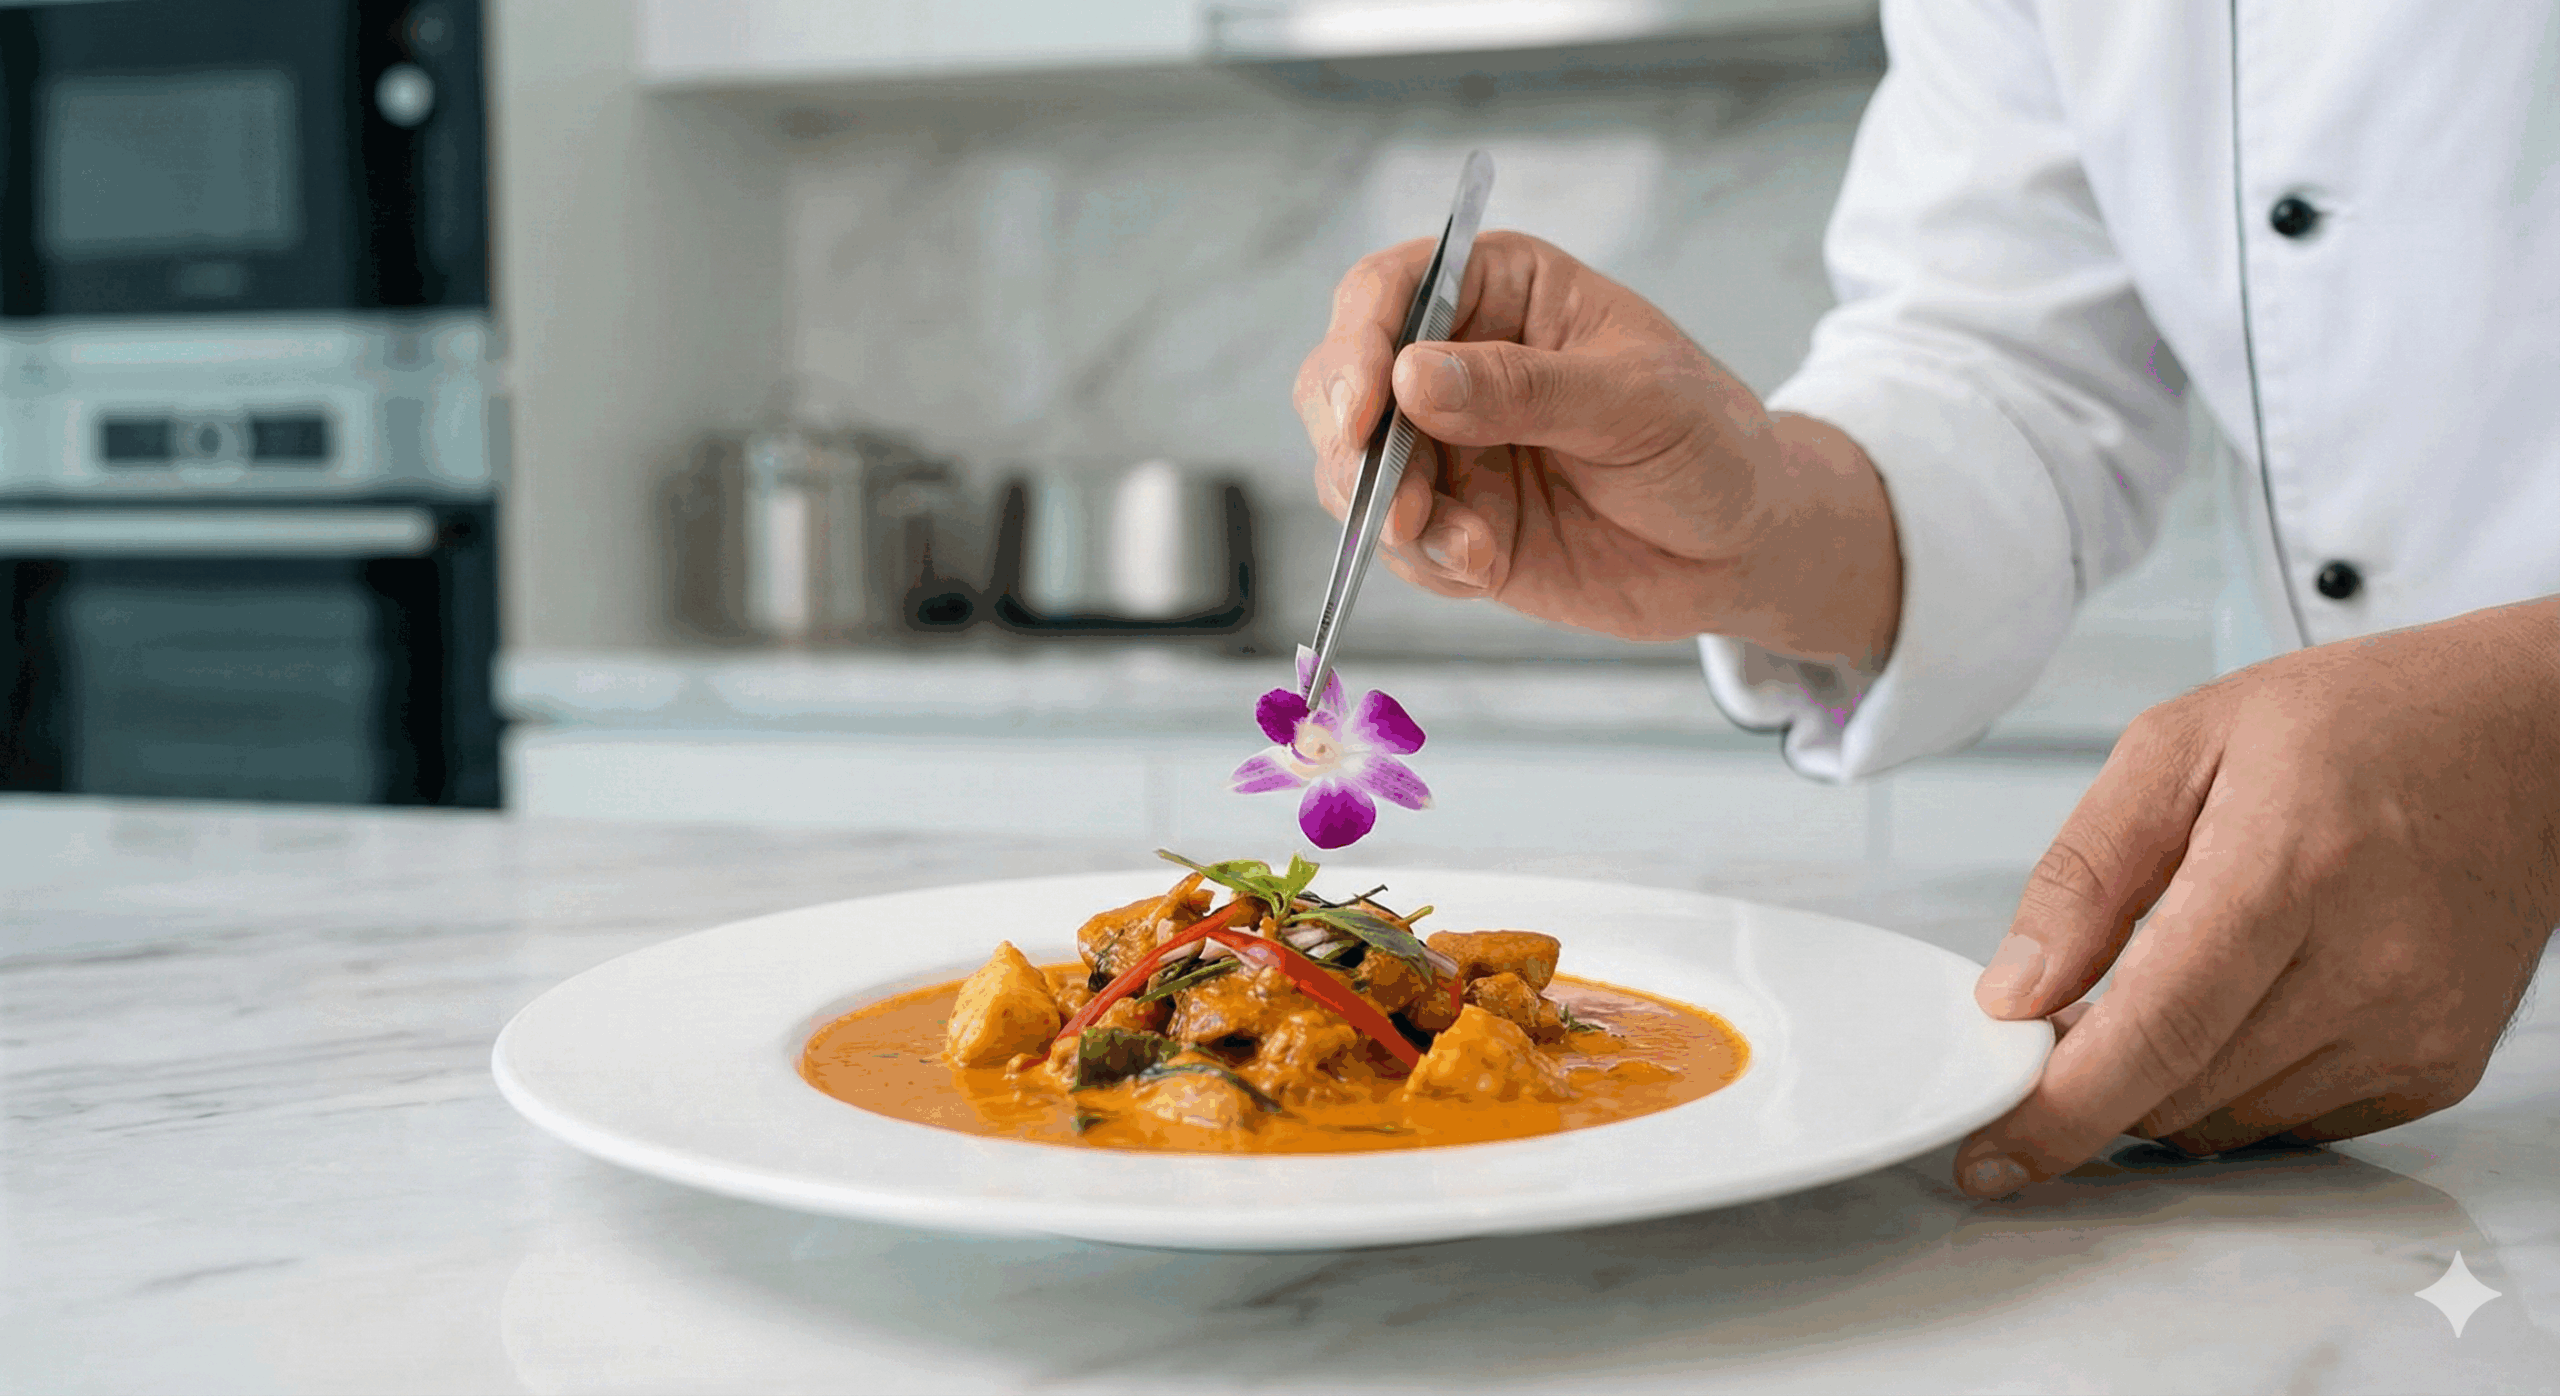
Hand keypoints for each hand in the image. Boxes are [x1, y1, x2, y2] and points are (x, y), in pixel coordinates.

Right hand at [1293, 232, 1899, 666]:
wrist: (1742, 546)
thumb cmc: (1708, 442)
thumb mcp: (1635, 401)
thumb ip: (1525, 389)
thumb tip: (1412, 377)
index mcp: (1498, 290)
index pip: (1388, 291)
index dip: (1359, 344)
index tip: (1364, 410)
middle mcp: (1454, 361)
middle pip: (1341, 380)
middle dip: (1349, 442)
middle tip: (1389, 501)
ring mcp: (1446, 446)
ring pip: (1352, 469)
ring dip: (1384, 512)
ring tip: (1466, 548)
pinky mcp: (1451, 521)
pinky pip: (1395, 540)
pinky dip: (1424, 557)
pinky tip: (1484, 565)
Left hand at [1956, 599, 2559, 1195]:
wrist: (2524, 742)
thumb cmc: (2359, 725)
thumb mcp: (2180, 744)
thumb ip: (2083, 874)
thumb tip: (2015, 992)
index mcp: (2286, 869)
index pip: (2154, 1030)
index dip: (2059, 1110)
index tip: (1992, 1152)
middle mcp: (2366, 964)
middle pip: (2177, 1091)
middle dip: (2091, 1080)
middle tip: (2062, 1016)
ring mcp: (2412, 1027)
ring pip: (2226, 1120)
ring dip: (2161, 1082)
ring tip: (2171, 980)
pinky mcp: (2436, 1066)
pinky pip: (2292, 1122)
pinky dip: (2234, 1086)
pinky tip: (2247, 1003)